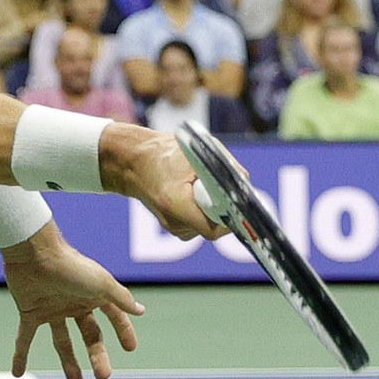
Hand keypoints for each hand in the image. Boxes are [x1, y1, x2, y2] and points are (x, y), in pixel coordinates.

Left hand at [1, 225, 142, 378]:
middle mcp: (74, 304)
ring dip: (69, 364)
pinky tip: (18, 374)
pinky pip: (26, 338)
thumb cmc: (70, 266)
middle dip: (97, 356)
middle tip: (103, 377)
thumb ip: (121, 299)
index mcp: (93, 295)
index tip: (130, 349)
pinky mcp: (30, 312)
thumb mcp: (101, 284)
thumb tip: (141, 311)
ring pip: (62, 342)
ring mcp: (52, 309)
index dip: (123, 332)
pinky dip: (21, 356)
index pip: (113, 318)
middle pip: (89, 336)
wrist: (34, 254)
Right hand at [102, 124, 227, 244]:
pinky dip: (203, 209)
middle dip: (222, 209)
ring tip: (200, 186)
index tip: (238, 205)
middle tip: (221, 189)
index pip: (212, 229)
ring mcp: (172, 227)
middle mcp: (172, 221)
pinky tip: (193, 192)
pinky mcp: (174, 226)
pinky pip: (199, 223)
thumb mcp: (196, 150)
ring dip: (212, 208)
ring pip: (207, 225)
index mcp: (174, 202)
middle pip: (212, 227)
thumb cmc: (163, 153)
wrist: (133, 162)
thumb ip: (223, 165)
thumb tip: (245, 182)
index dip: (230, 219)